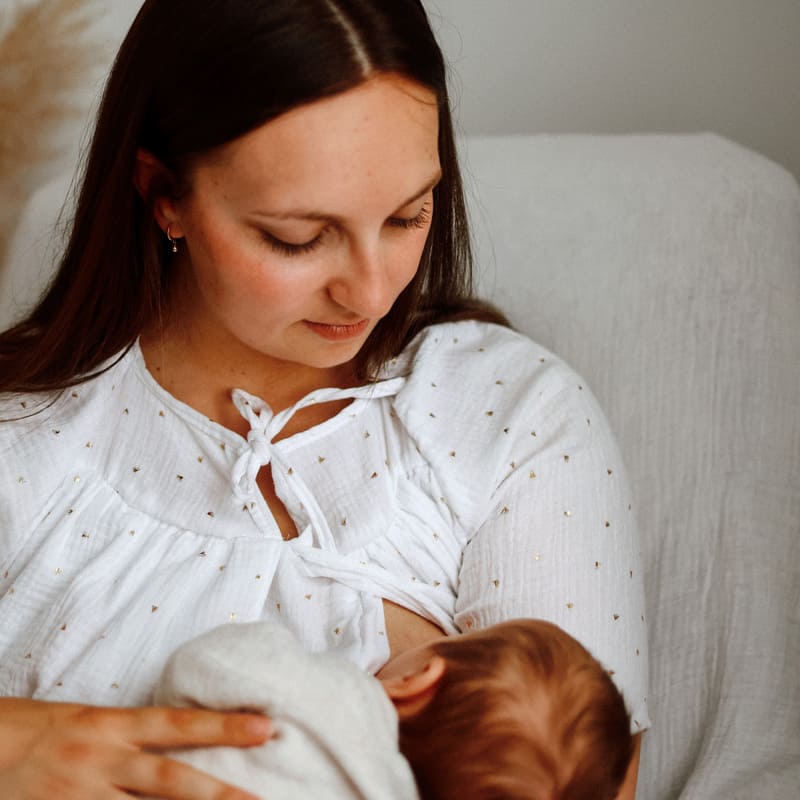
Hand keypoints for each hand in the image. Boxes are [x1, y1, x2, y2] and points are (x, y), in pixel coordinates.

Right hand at [0, 697, 270, 798]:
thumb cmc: (29, 729)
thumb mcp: (84, 721)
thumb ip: (128, 735)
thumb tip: (175, 743)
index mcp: (110, 725)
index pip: (178, 724)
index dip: (224, 726)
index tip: (266, 728)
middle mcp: (101, 761)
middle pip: (172, 781)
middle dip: (219, 795)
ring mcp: (80, 799)